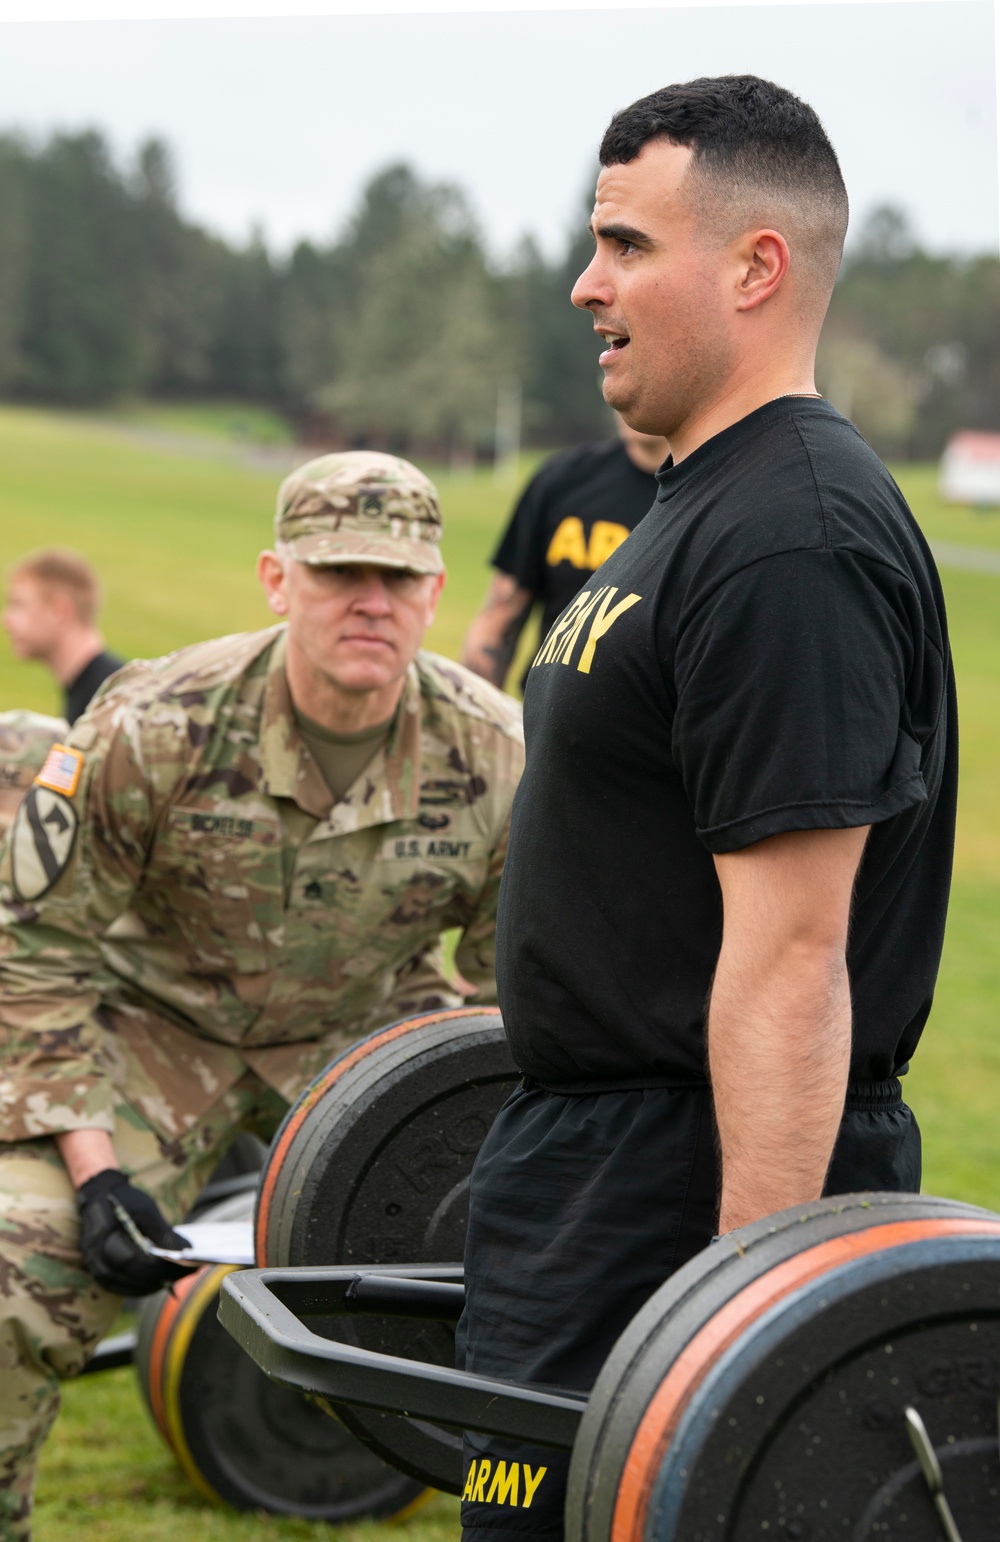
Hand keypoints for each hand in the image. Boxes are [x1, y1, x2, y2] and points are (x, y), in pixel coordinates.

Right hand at [76, 1168, 193, 1295]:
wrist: (98, 1197)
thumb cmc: (124, 1201)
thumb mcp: (146, 1209)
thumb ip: (164, 1233)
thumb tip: (187, 1251)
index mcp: (106, 1240)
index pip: (137, 1262)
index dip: (164, 1267)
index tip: (190, 1265)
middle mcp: (98, 1261)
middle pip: (136, 1278)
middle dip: (166, 1276)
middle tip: (190, 1270)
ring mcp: (98, 1271)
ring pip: (132, 1288)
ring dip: (158, 1283)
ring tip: (181, 1274)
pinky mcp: (103, 1276)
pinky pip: (126, 1288)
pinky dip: (146, 1286)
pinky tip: (163, 1278)